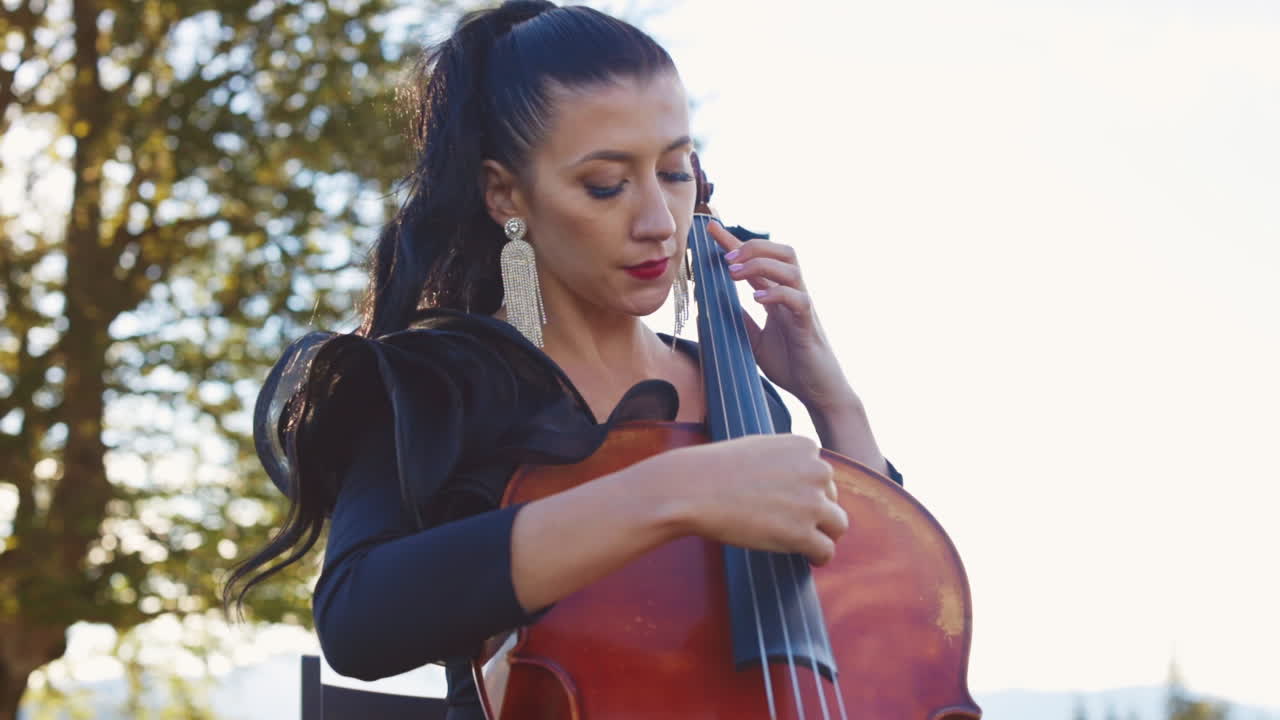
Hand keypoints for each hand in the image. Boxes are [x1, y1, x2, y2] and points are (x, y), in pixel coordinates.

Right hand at [655, 434, 847, 564]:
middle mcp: (816, 470)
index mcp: (805, 446)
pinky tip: (807, 558)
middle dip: (815, 511)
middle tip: (788, 523)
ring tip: (804, 543)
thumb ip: (787, 458)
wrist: (692, 489)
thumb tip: (805, 480)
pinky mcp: (802, 533)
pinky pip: (826, 551)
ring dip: (824, 534)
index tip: (786, 502)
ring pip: (837, 525)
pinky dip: (819, 557)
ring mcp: (812, 502)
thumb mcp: (759, 447)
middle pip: (832, 498)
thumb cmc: (717, 469)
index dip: (806, 491)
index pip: (822, 474)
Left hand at [707, 221, 858, 413]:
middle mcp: (793, 295)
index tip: (712, 228)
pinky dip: (777, 294)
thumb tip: (712, 305)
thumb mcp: (755, 341)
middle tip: (726, 257)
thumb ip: (740, 321)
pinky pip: (799, 300)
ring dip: (761, 265)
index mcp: (778, 297)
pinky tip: (757, 299)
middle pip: (783, 253)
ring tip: (734, 273)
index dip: (736, 242)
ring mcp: (803, 308)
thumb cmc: (791, 364)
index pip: (758, 261)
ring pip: (791, 269)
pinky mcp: (808, 325)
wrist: (818, 391)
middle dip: (753, 246)